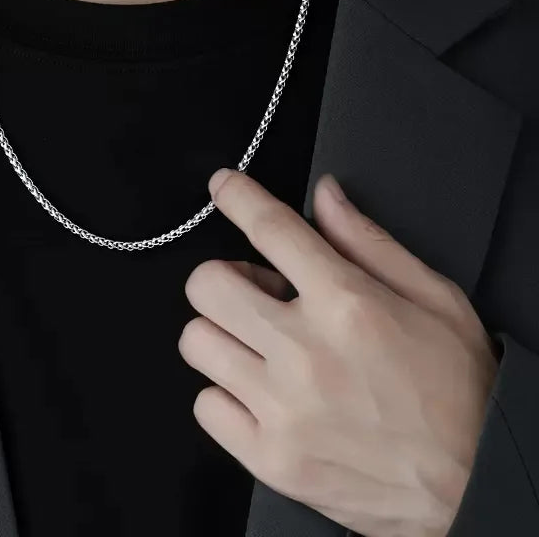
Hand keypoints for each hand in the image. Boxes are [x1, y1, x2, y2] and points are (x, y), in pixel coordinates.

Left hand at [178, 169, 500, 536]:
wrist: (477, 487)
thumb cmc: (458, 390)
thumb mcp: (433, 298)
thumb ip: (368, 242)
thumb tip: (324, 196)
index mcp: (347, 304)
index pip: (271, 229)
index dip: (238, 197)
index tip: (223, 186)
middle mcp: (305, 353)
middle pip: (207, 285)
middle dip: (223, 277)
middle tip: (255, 292)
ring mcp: (282, 410)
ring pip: (196, 342)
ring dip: (221, 334)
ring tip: (258, 345)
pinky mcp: (270, 459)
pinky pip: (205, 406)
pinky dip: (223, 394)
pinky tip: (258, 394)